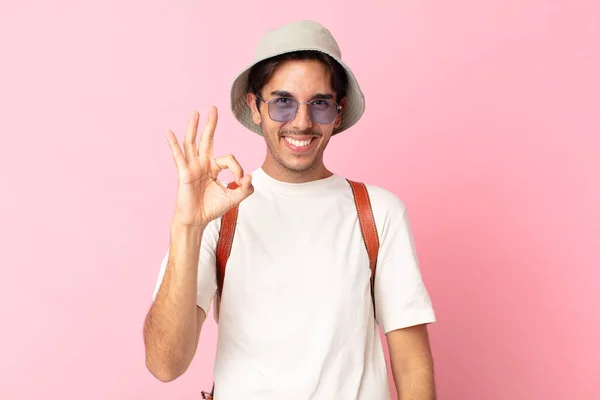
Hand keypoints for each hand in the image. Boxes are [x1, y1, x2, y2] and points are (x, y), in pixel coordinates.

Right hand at [167, 106, 253, 226]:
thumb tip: (249, 176)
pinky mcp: (184, 173)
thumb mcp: (234, 198)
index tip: (240, 181)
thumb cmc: (211, 208)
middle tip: (213, 108)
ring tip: (195, 113)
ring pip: (192, 143)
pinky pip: (178, 156)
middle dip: (211, 124)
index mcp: (214, 168)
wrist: (197, 220)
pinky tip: (169, 132)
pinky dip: (173, 144)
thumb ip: (245, 189)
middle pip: (207, 139)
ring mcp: (192, 167)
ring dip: (193, 128)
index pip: (229, 159)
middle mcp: (203, 164)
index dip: (237, 168)